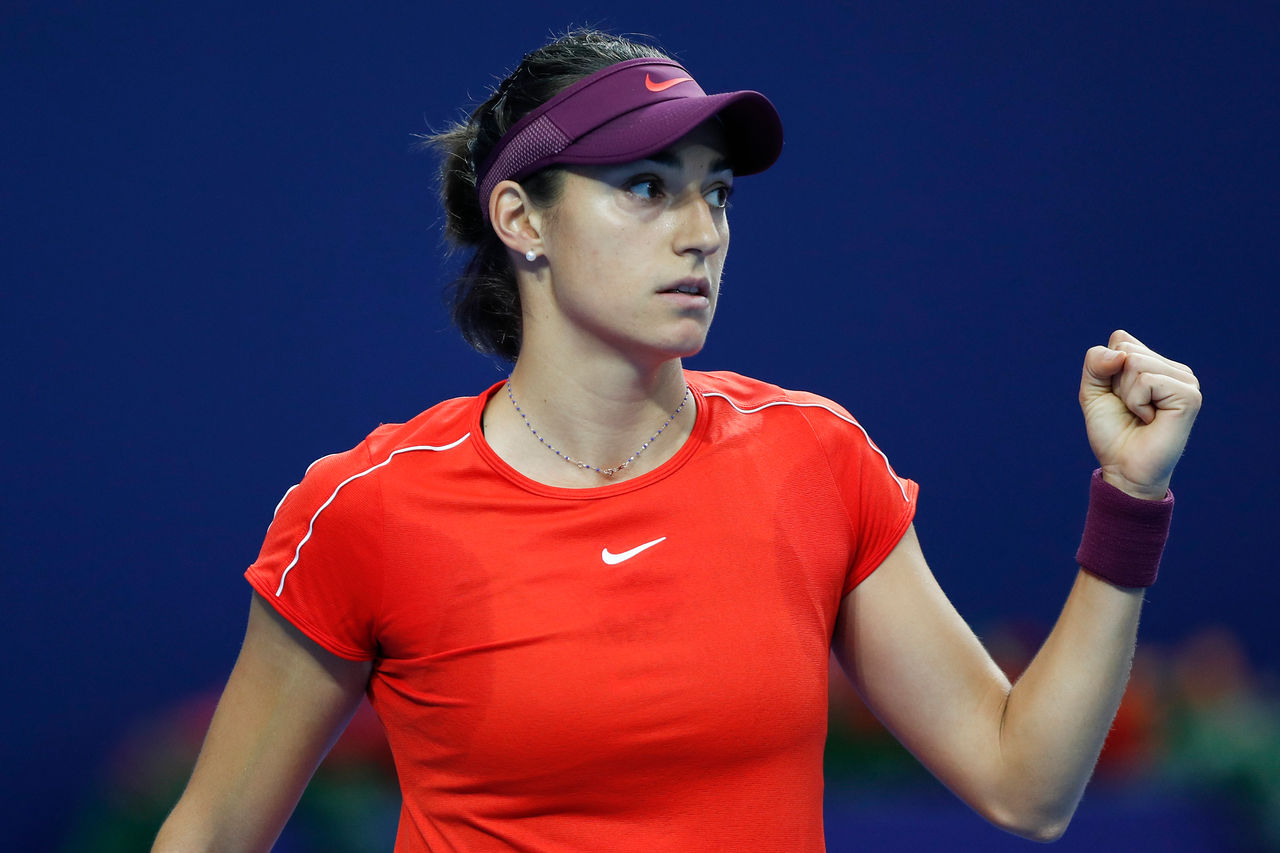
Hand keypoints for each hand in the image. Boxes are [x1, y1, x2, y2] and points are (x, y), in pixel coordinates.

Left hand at [1079, 330, 1200, 498]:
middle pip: (1125, 349)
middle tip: (1130, 409)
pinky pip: (1146, 380)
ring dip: (1126, 394)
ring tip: (1140, 415)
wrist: (1124, 469)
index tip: (1117, 397)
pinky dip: (1136, 402)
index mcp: (1156, 364)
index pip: (1120, 340)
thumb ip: (1096, 362)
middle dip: (1115, 383)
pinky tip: (1150, 419)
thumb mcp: (1093, 392)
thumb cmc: (1112, 433)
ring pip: (1134, 362)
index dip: (1105, 371)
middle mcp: (1174, 369)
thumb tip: (1121, 354)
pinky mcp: (1189, 396)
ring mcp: (1186, 381)